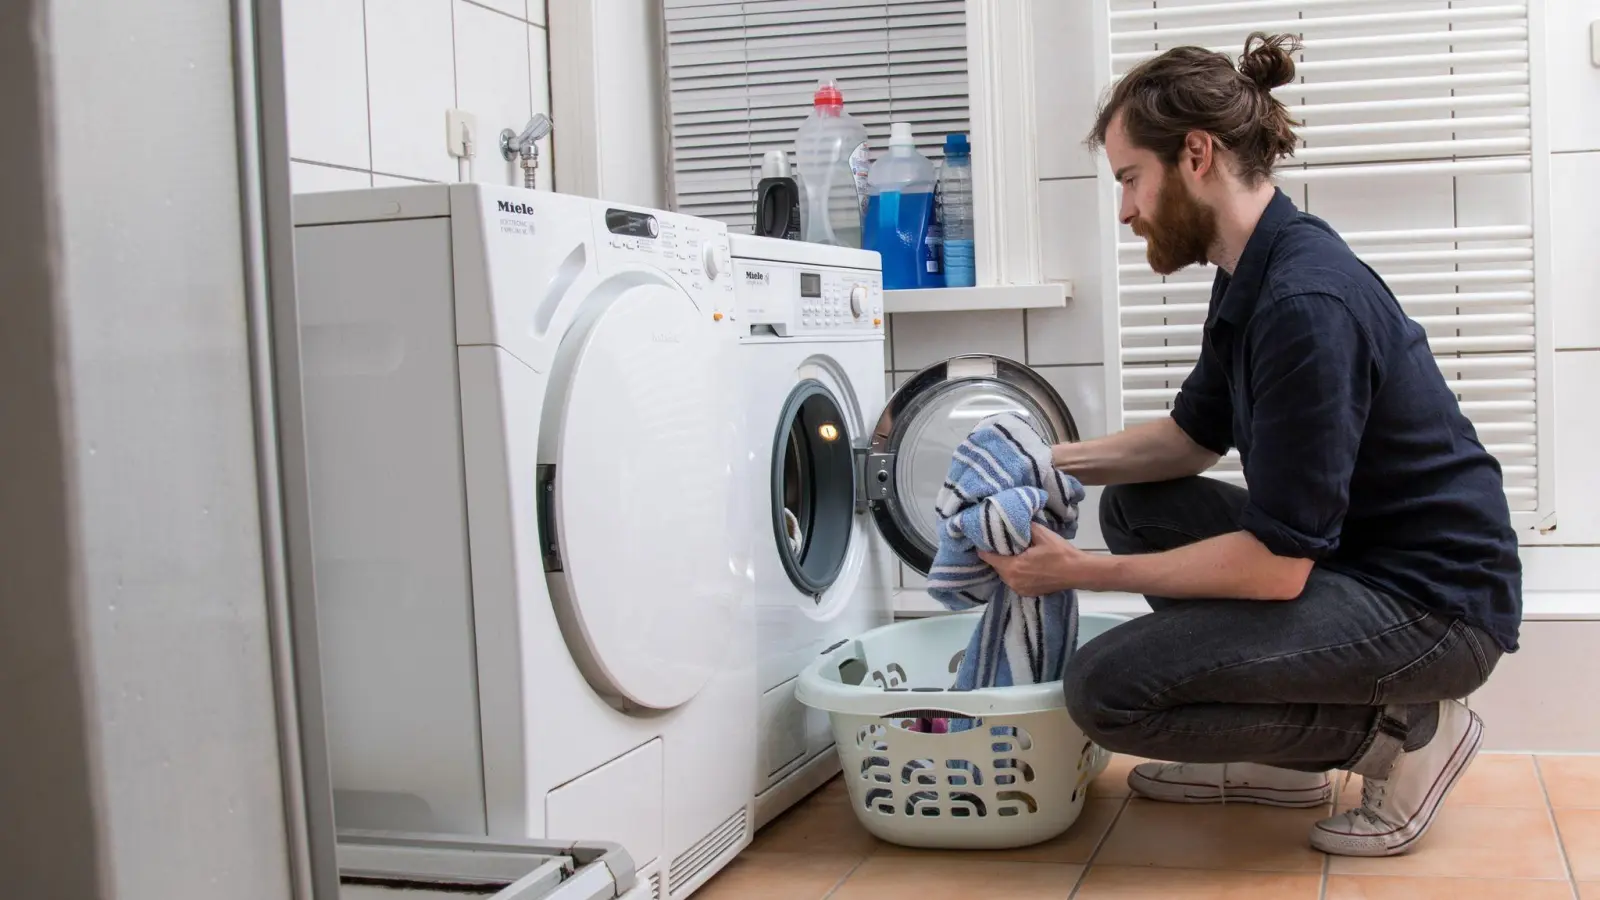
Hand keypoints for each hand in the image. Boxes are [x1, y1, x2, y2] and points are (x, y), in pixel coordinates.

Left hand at [978, 528, 1101, 595]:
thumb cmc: (1059, 553)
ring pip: (1005, 575)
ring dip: (1006, 565)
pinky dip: (1015, 573)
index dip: (984, 548)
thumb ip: (1025, 526)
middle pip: (997, 566)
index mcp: (1013, 567)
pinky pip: (1015, 581)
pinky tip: (1021, 564)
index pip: (989, 558)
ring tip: (1011, 553)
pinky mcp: (1028, 593)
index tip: (983, 540)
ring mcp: (1020, 589)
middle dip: (997, 556)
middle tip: (999, 544)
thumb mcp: (1041, 534)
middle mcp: (1013, 581)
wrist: (1078, 572)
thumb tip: (1014, 519)